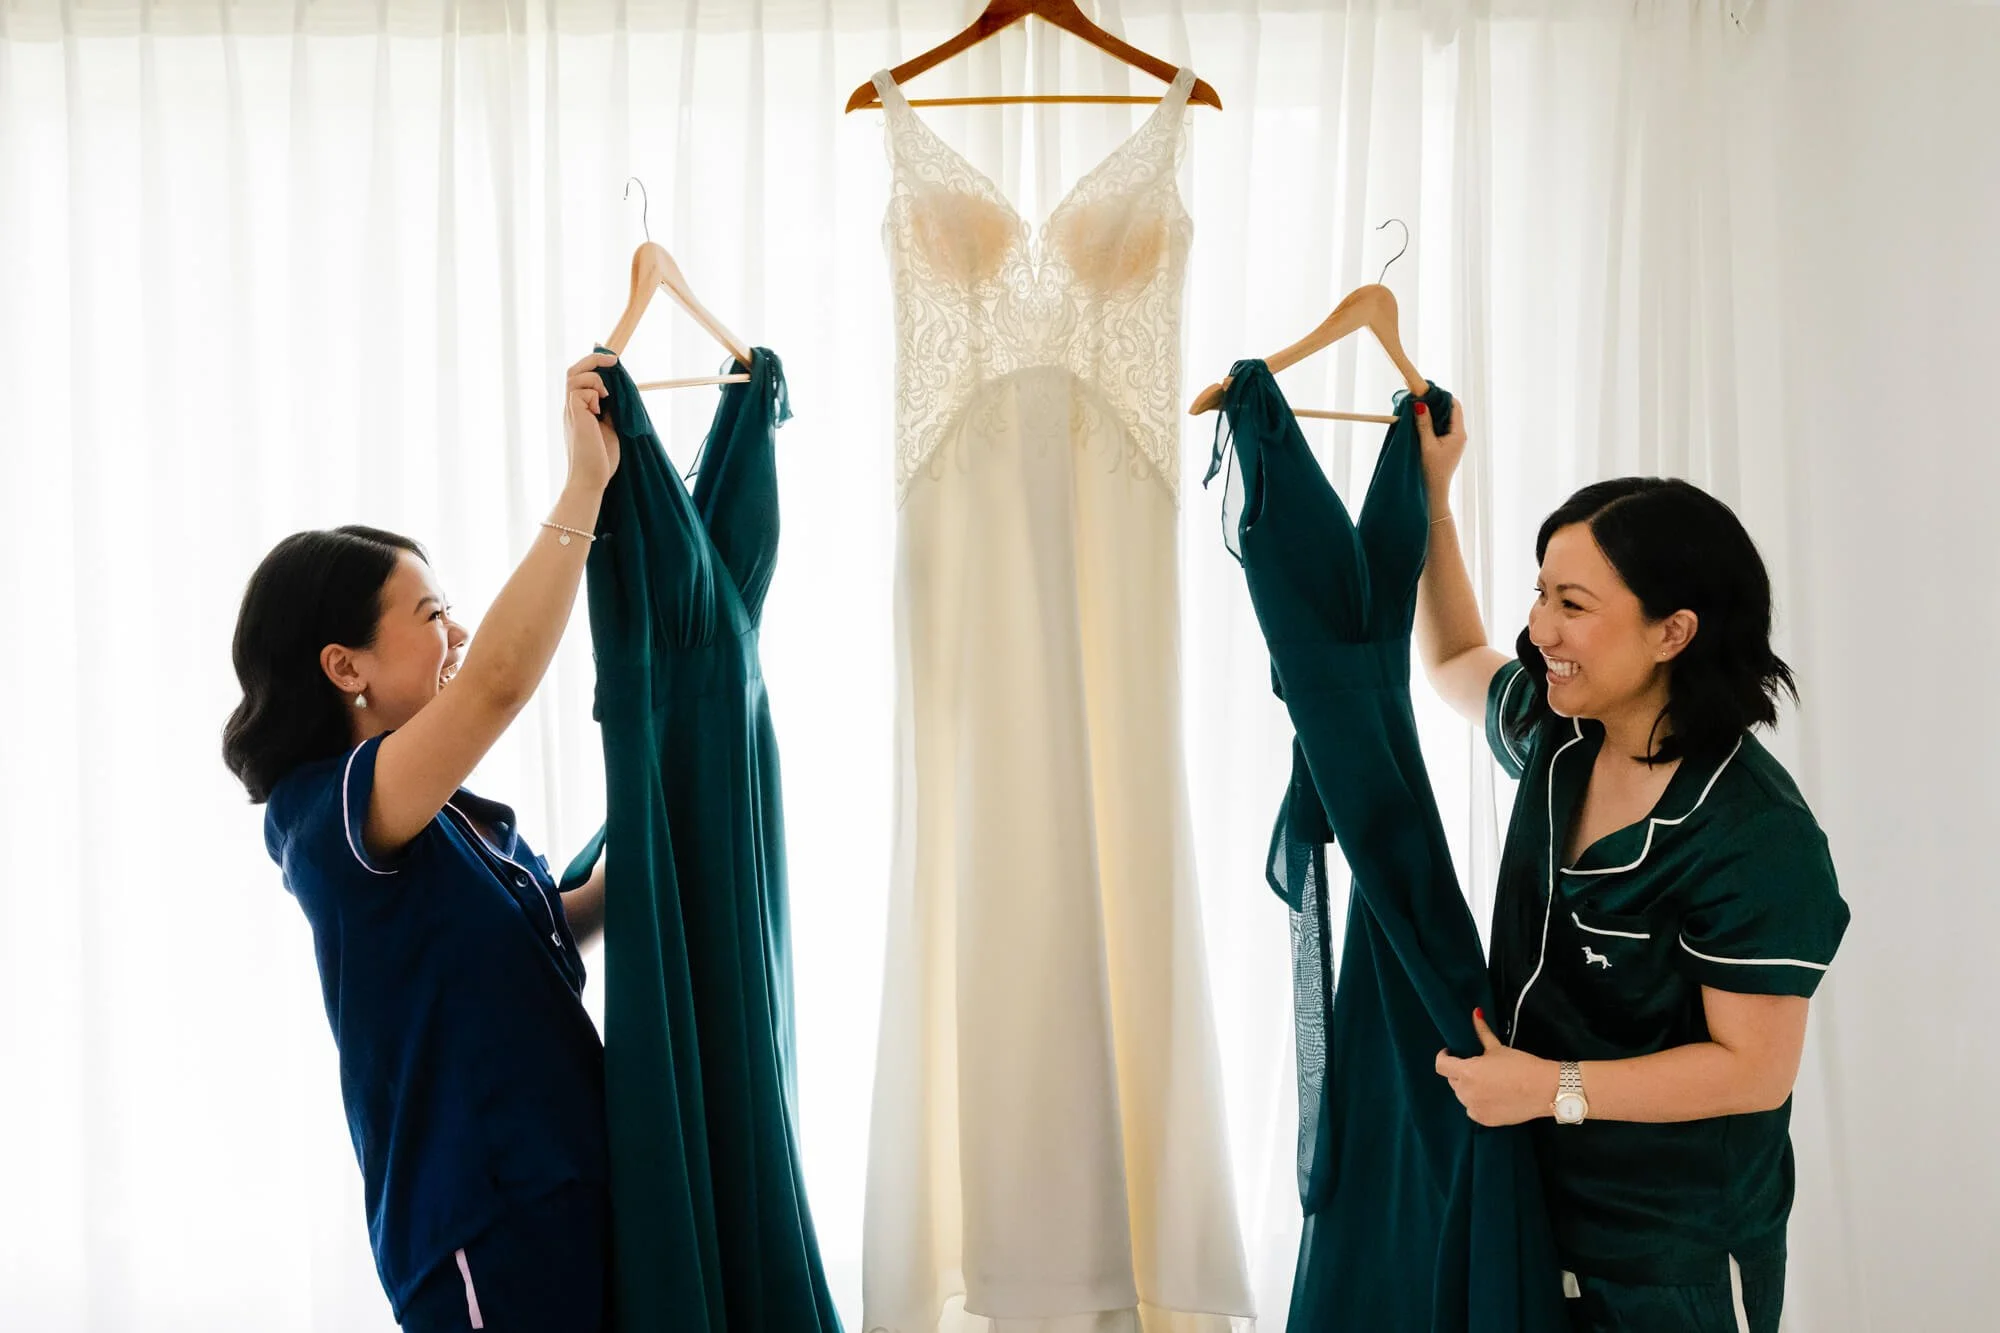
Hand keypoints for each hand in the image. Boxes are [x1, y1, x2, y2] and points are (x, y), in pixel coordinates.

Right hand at [564, 352, 620, 492]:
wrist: (592, 478)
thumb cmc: (602, 458)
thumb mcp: (611, 427)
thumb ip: (610, 409)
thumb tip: (619, 390)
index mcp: (579, 409)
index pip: (581, 378)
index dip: (594, 364)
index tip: (613, 359)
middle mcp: (571, 407)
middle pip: (573, 370)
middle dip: (594, 360)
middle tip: (615, 361)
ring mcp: (570, 410)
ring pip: (575, 375)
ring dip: (595, 378)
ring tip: (606, 397)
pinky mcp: (574, 414)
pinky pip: (580, 389)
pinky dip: (594, 392)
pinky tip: (600, 411)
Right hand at [1414, 395, 1468, 512]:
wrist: (1434, 493)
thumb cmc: (1431, 471)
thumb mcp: (1426, 445)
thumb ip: (1424, 423)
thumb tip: (1420, 403)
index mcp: (1459, 433)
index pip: (1454, 405)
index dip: (1441, 396)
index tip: (1426, 391)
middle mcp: (1460, 435)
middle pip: (1451, 410)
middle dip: (1436, 403)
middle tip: (1419, 397)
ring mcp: (1455, 441)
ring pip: (1445, 419)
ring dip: (1433, 413)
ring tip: (1418, 409)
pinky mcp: (1448, 446)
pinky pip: (1442, 428)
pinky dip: (1432, 422)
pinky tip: (1420, 422)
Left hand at [1435, 1008, 1556, 1126]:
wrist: (1543, 1090)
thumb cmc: (1521, 1065)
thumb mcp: (1498, 1048)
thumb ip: (1482, 1032)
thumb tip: (1476, 1012)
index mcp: (1467, 1072)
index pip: (1441, 1066)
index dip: (1444, 1057)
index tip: (1450, 1053)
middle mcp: (1466, 1092)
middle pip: (1453, 1080)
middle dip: (1460, 1072)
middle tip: (1477, 1067)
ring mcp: (1474, 1108)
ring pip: (1462, 1095)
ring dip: (1468, 1088)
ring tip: (1486, 1082)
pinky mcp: (1484, 1119)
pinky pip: (1472, 1109)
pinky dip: (1477, 1102)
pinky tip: (1491, 1096)